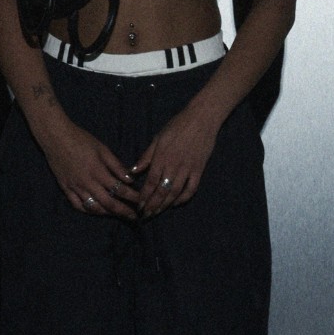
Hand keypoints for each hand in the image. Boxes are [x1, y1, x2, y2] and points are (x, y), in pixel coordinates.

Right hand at [39, 120, 141, 217]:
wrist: (56, 137)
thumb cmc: (81, 140)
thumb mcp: (102, 149)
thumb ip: (116, 165)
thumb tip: (130, 179)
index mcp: (98, 172)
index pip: (120, 189)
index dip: (132, 197)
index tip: (141, 200)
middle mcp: (87, 183)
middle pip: (108, 203)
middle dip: (123, 211)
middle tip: (134, 216)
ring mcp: (75, 188)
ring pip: (94, 207)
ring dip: (107, 213)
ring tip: (117, 214)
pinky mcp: (65, 188)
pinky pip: (77, 205)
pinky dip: (88, 210)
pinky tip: (96, 210)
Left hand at [131, 102, 219, 217]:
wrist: (201, 119)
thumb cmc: (177, 126)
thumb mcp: (157, 138)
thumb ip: (146, 156)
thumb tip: (132, 171)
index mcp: (161, 157)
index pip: (151, 182)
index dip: (144, 196)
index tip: (139, 206)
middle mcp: (174, 165)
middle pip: (162, 191)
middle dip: (153, 205)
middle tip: (146, 215)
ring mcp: (187, 169)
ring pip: (175, 192)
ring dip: (165, 205)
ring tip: (157, 212)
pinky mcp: (199, 170)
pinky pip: (191, 188)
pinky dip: (184, 198)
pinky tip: (176, 203)